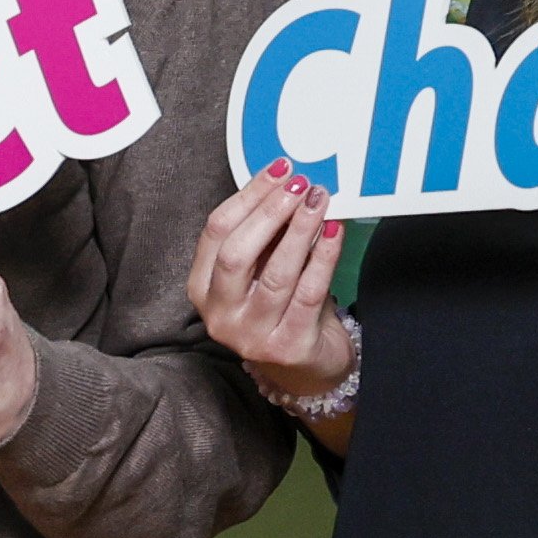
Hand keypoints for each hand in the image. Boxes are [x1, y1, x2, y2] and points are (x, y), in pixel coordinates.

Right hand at [188, 166, 355, 402]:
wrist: (306, 367)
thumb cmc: (282, 308)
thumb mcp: (261, 270)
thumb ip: (264, 236)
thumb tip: (286, 183)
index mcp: (202, 290)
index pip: (216, 234)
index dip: (248, 197)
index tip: (278, 170)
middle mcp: (220, 315)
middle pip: (236, 254)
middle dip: (270, 212)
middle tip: (299, 184)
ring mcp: (252, 335)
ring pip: (276, 273)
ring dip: (300, 230)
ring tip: (319, 200)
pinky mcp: (288, 346)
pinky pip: (309, 292)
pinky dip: (324, 257)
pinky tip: (334, 231)